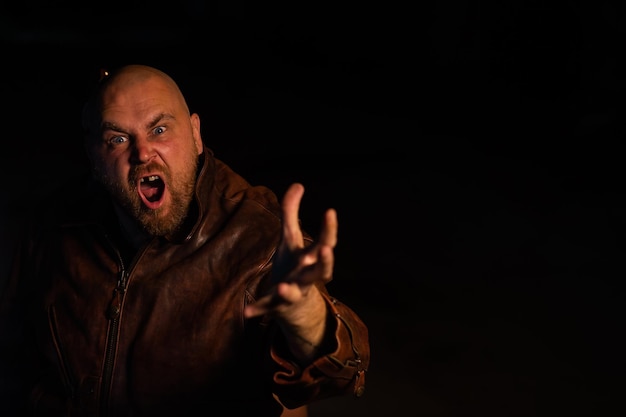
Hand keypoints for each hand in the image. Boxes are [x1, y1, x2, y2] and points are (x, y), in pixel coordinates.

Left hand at [244, 183, 336, 357]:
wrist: (294, 306)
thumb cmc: (293, 265)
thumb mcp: (290, 238)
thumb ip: (291, 212)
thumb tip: (298, 184)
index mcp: (311, 259)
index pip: (325, 242)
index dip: (329, 228)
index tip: (330, 211)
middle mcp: (306, 277)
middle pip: (320, 271)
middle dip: (325, 261)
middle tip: (326, 249)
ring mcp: (293, 293)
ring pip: (295, 293)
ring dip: (289, 290)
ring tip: (282, 286)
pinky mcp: (277, 306)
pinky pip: (268, 308)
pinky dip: (258, 310)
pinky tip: (246, 312)